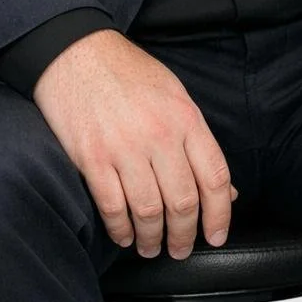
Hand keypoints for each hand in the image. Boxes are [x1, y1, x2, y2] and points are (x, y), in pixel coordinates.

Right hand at [33, 29, 236, 259]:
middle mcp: (159, 133)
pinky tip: (124, 235)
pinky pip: (113, 207)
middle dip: (184, 236)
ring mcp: (124, 147)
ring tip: (151, 246)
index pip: (214, 176)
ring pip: (148, 212)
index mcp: (185, 117)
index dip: (220, 213)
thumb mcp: (174, 95)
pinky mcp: (92, 157)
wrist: (77, 52)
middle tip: (180, 249)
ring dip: (151, 239)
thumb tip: (223, 188)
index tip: (216, 235)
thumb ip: (197, 141)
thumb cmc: (127, 73)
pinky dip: (120, 230)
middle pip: (182, 202)